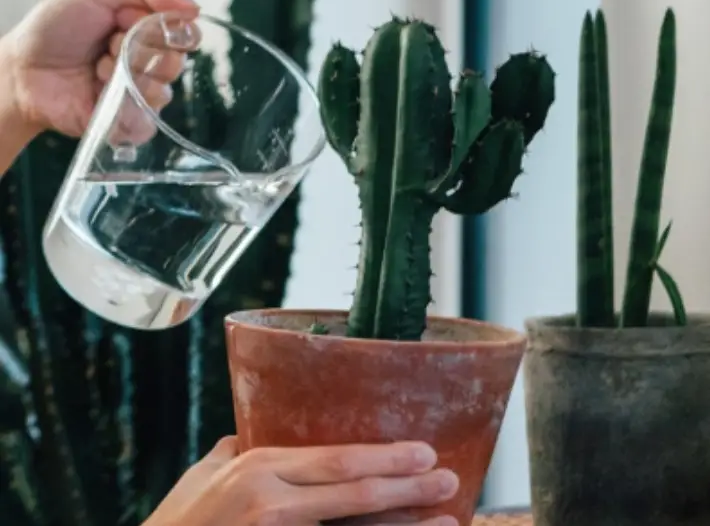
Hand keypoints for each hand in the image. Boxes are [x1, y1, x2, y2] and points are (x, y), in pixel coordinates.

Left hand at [2, 0, 198, 140]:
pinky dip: (125, 109)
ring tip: (96, 70)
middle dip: (140, 51)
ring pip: (161, 93)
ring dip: (125, 76)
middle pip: (175, 64)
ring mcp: (139, 96)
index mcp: (146, 33)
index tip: (136, 23)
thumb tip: (194, 8)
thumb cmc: (56, 29)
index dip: (168, 31)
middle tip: (109, 45)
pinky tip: (99, 95)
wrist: (24, 70)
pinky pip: (147, 123)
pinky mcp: (128, 124)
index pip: (184, 36)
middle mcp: (147, 65)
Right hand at [145, 436, 459, 525]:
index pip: (336, 460)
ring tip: (447, 520)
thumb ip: (237, 450)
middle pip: (354, 494)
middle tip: (448, 478)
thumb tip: (259, 429)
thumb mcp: (204, 474)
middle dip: (407, 486)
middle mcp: (272, 504)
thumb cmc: (177, 521)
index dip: (384, 457)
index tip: (422, 451)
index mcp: (258, 469)